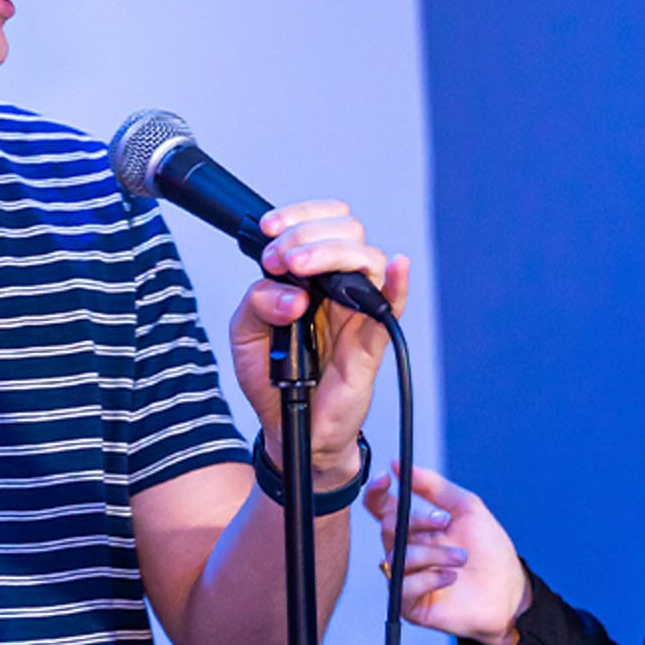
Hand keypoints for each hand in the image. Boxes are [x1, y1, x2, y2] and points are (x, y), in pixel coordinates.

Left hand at [230, 199, 411, 481]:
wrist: (291, 427)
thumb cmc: (274, 380)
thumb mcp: (245, 335)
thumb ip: (258, 302)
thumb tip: (294, 291)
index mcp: (310, 277)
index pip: (320, 224)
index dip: (299, 216)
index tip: (271, 230)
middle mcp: (337, 288)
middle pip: (347, 232)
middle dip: (307, 233)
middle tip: (280, 259)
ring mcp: (357, 312)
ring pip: (367, 259)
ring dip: (332, 251)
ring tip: (300, 265)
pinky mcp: (372, 341)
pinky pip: (392, 307)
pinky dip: (399, 284)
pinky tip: (398, 268)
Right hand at [363, 463, 528, 644]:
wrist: (507, 590)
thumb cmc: (490, 550)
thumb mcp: (466, 508)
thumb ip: (434, 486)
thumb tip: (400, 465)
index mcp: (415, 527)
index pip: (381, 507)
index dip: (376, 491)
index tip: (386, 478)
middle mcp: (406, 550)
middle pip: (388, 528)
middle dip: (418, 522)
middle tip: (445, 523)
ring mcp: (406, 577)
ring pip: (398, 557)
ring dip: (433, 553)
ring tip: (461, 558)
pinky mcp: (410, 604)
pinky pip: (404, 586)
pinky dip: (430, 578)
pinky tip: (451, 578)